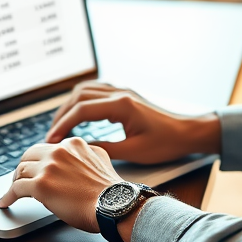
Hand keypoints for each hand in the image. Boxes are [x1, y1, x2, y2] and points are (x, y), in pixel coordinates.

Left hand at [0, 137, 119, 232]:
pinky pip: (16, 189)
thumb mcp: (102, 159)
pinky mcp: (40, 185)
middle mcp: (59, 151)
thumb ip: (87, 153)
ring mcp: (48, 167)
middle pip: (29, 156)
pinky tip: (6, 202)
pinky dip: (8, 196)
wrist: (114, 205)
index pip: (46, 149)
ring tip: (12, 193)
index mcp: (73, 144)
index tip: (36, 170)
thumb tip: (81, 156)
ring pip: (20, 171)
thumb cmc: (110, 190)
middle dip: (23, 169)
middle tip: (20, 179)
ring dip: (15, 182)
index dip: (39, 162)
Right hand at [46, 81, 220, 164]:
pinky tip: (80, 114)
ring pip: (86, 90)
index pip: (81, 110)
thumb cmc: (167, 143)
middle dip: (62, 115)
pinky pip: (96, 90)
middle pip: (79, 96)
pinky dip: (83, 100)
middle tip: (52, 135)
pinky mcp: (126, 94)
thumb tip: (81, 150)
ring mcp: (123, 91)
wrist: (190, 132)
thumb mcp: (134, 152)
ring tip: (61, 125)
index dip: (63, 126)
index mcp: (121, 105)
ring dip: (70, 105)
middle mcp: (120, 93)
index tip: (52, 140)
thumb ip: (105, 149)